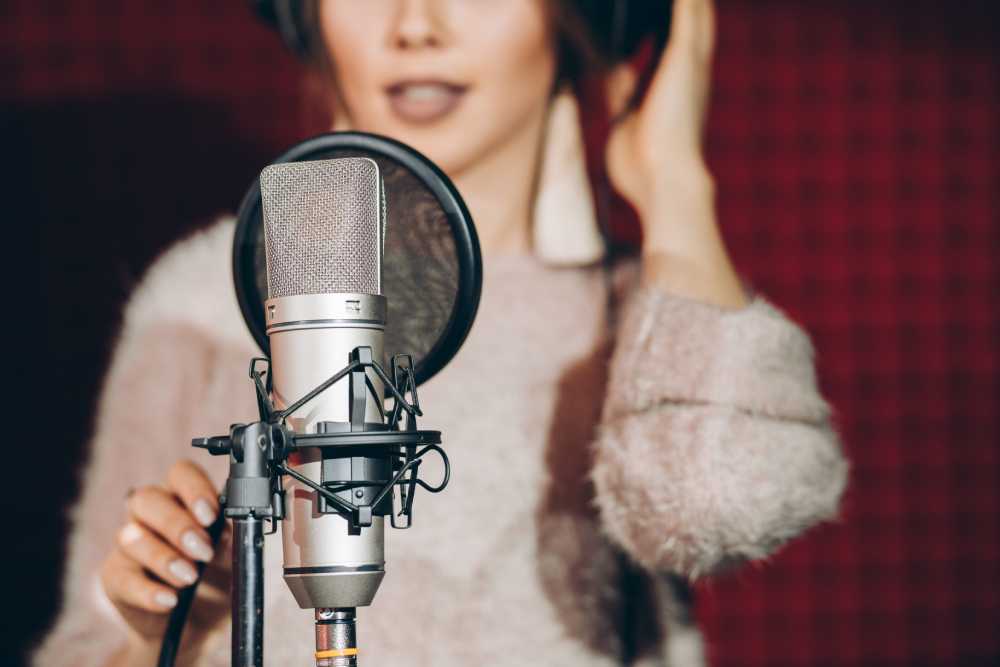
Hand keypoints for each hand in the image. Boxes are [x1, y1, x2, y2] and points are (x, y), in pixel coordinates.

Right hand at [101, 459, 230, 659]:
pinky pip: (123, 578)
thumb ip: (235, 537)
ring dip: (164, 557)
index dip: (194, 489)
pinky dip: (148, 591)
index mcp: (185, 498)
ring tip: (190, 578)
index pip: (181, 473)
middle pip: (148, 499)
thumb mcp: (237, 555)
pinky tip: (170, 600)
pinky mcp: (116, 577)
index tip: (211, 516)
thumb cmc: (221, 576)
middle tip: (203, 551)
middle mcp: (152, 514)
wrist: (202, 623)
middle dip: (177, 525)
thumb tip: (234, 527)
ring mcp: (130, 544)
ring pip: (130, 536)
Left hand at [605, 0, 746, 307]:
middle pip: (688, 13)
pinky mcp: (684, 53)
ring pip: (693, 4)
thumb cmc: (640, 167)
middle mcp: (689, 66)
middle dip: (675, 1)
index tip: (635, 7)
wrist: (664, 182)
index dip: (653, 15)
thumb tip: (606, 72)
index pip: (665, 35)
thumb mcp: (624, 118)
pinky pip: (685, 6)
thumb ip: (619, 91)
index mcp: (674, 83)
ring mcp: (690, 58)